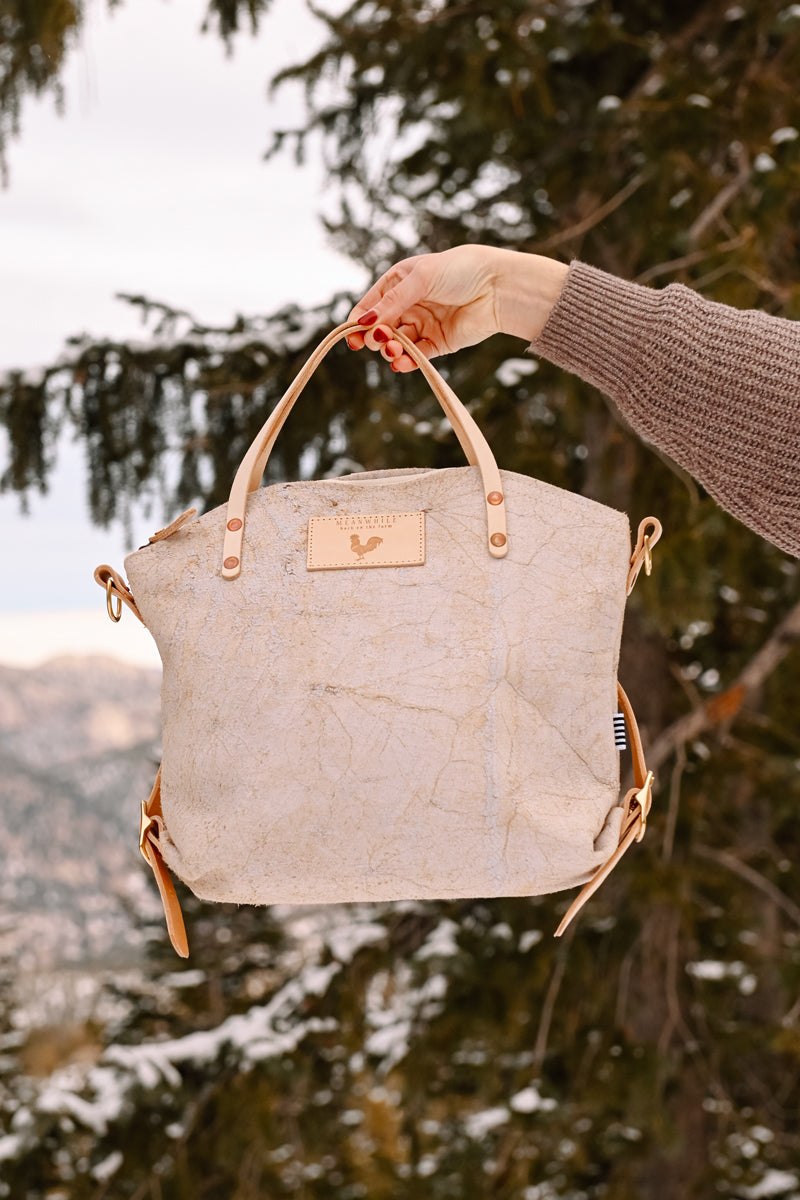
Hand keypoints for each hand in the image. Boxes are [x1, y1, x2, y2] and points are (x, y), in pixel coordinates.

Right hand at [346, 245, 567, 371]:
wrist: (498, 287)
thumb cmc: (461, 270)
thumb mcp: (421, 278)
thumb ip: (392, 302)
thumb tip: (364, 323)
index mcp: (400, 282)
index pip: (370, 304)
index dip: (358, 321)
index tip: (352, 336)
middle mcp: (409, 304)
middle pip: (380, 327)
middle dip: (375, 336)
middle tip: (379, 340)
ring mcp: (423, 325)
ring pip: (396, 343)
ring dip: (390, 349)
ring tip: (392, 350)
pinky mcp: (438, 343)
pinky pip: (415, 356)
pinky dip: (406, 361)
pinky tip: (400, 363)